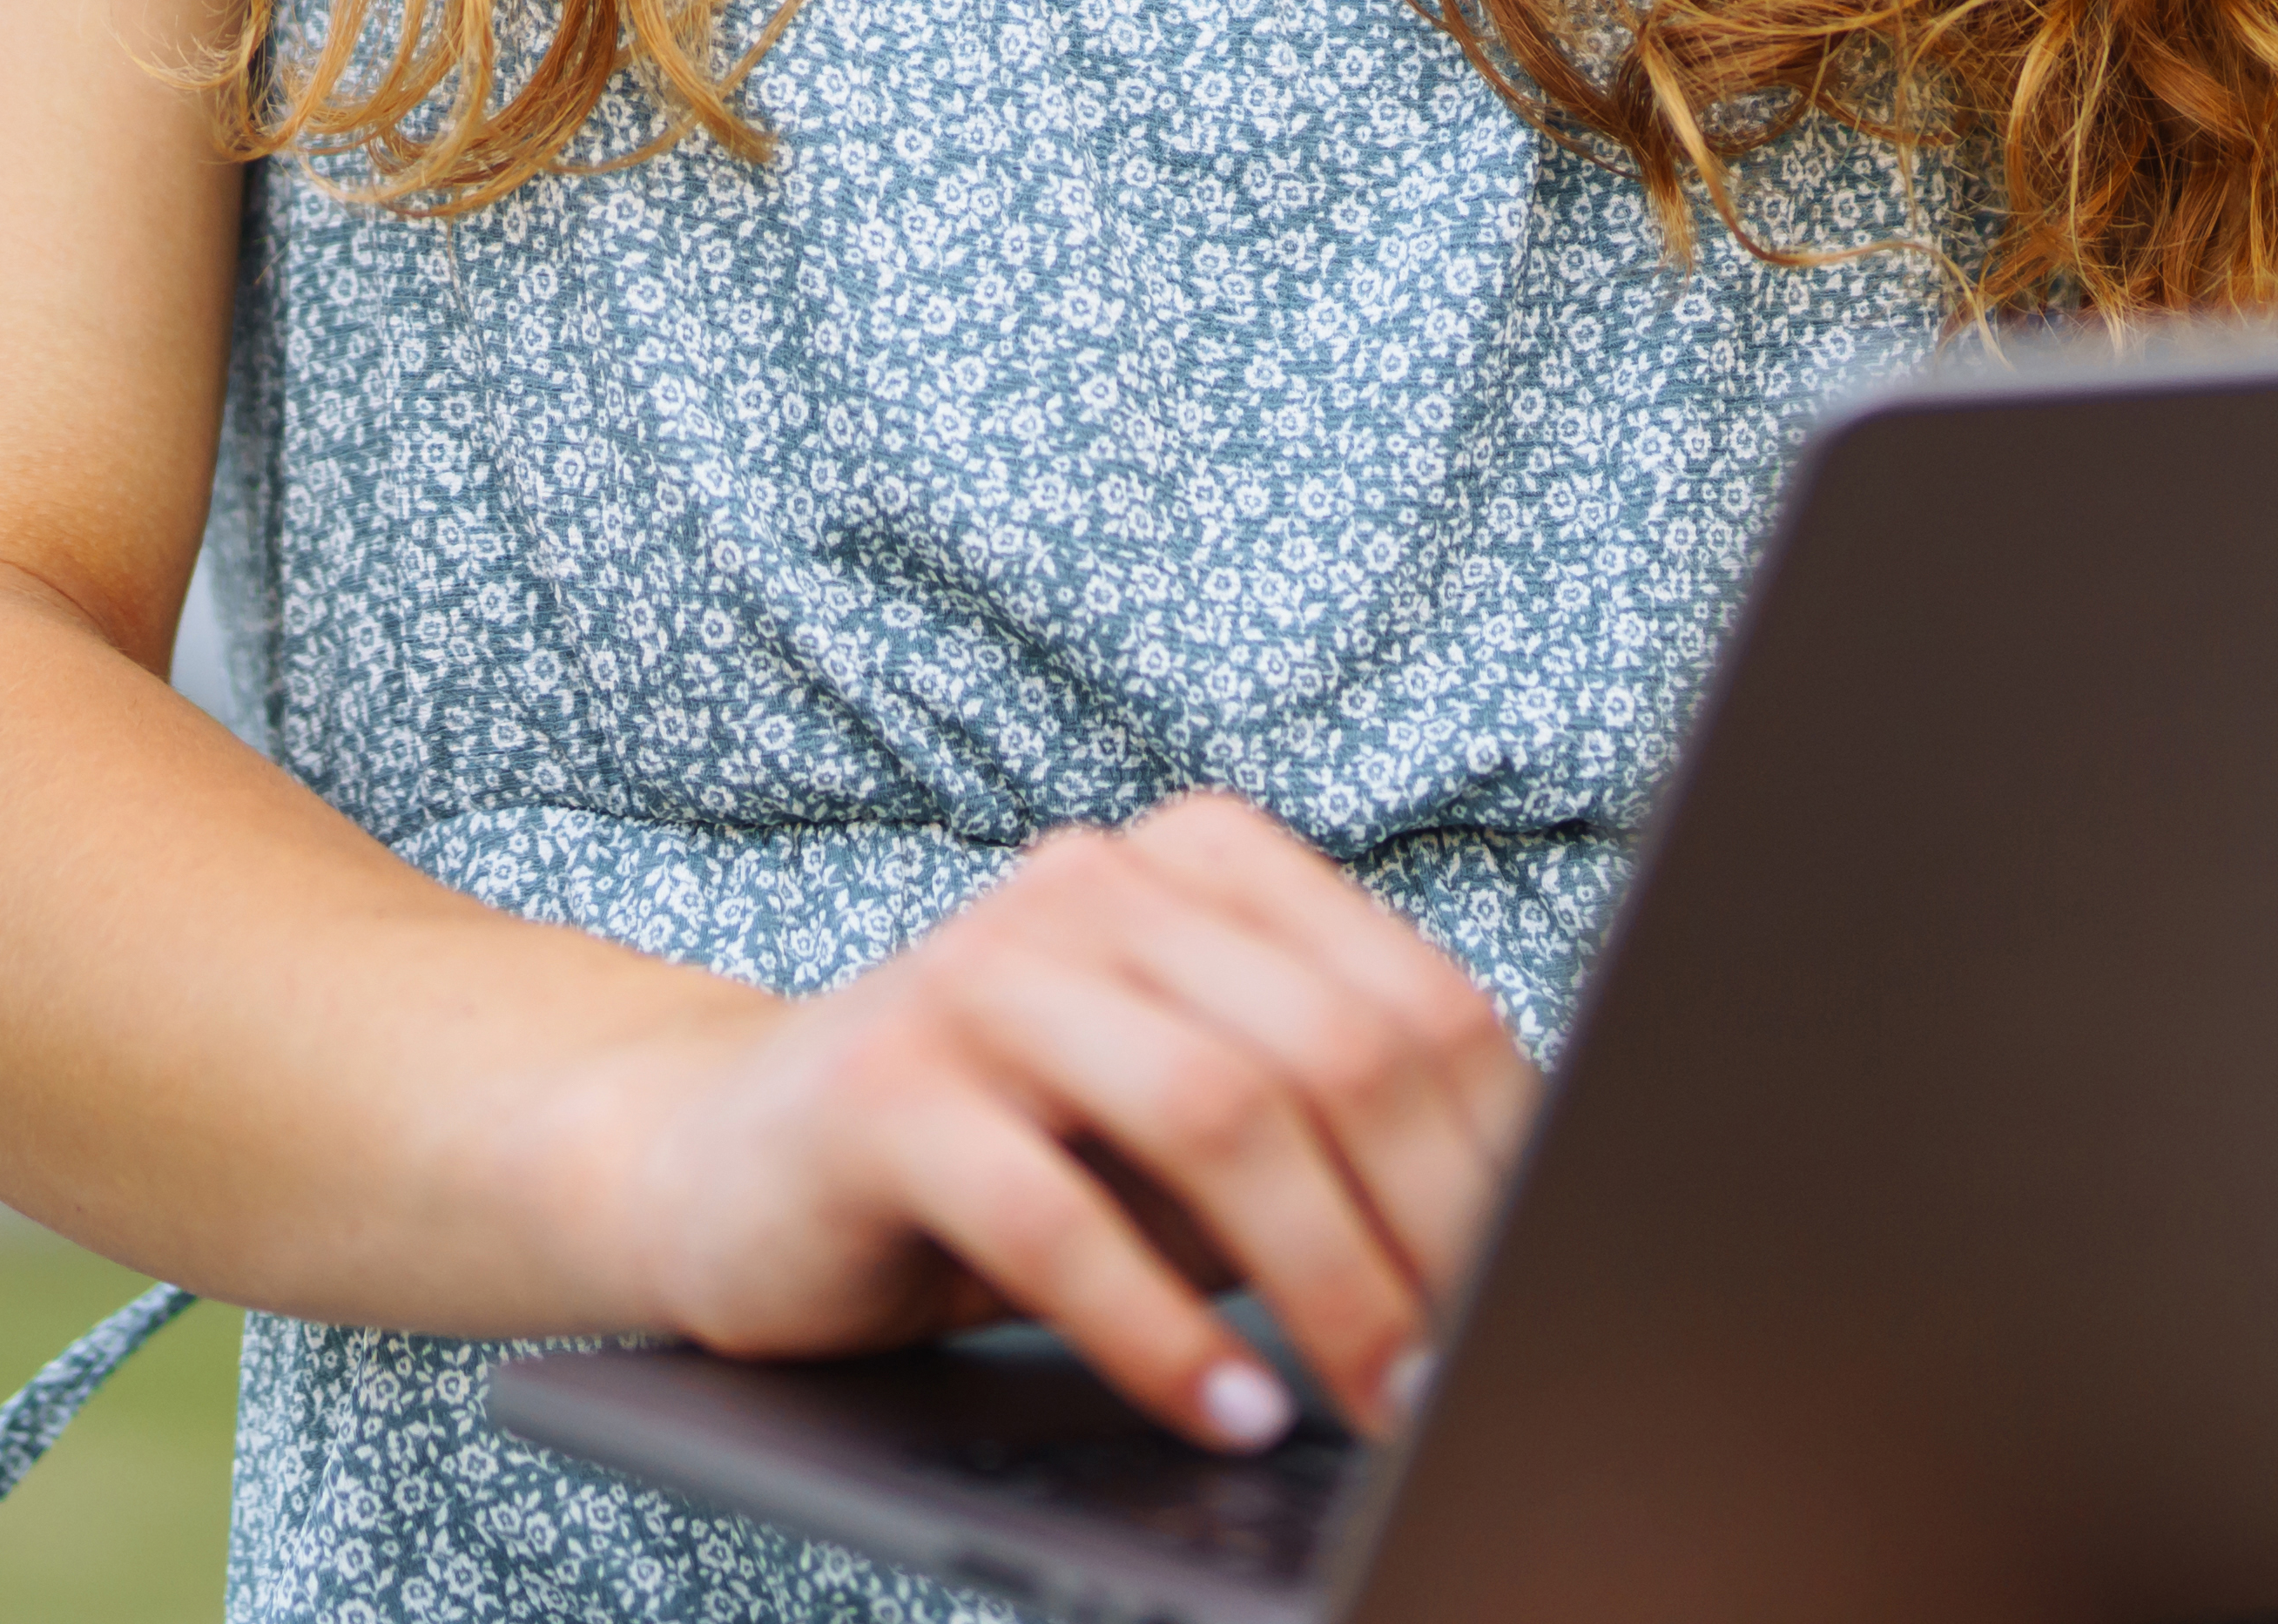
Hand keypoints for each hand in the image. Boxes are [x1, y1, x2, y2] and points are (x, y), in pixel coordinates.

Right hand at [560, 792, 1536, 1450]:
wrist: (735, 1161)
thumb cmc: (1015, 1159)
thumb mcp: (1189, 1138)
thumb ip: (1328, 1150)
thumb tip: (1513, 1257)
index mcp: (1200, 866)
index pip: (1411, 998)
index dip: (1503, 1156)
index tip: (1543, 1290)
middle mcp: (1096, 887)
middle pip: (1332, 1050)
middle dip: (1430, 1233)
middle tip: (1469, 1378)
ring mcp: (980, 974)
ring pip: (1212, 1111)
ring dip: (1323, 1283)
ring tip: (1374, 1405)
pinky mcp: (883, 1090)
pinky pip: (1057, 1216)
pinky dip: (1162, 1335)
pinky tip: (1224, 1412)